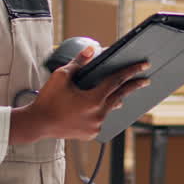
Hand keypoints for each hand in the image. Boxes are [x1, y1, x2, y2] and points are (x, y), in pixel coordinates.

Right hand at [10, 44, 149, 143]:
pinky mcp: (91, 134)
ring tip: (121, 93)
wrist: (37, 123)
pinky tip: (100, 106)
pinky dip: (100, 111)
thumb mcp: (62, 76)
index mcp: (93, 100)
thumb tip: (91, 49)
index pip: (116, 81)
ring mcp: (96, 126)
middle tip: (145, 80)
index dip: (131, 71)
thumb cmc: (48, 99)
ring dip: (114, 99)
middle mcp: (98, 114)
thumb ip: (79, 62)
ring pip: (110, 108)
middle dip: (133, 86)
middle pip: (120, 95)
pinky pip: (101, 119)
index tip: (143, 65)